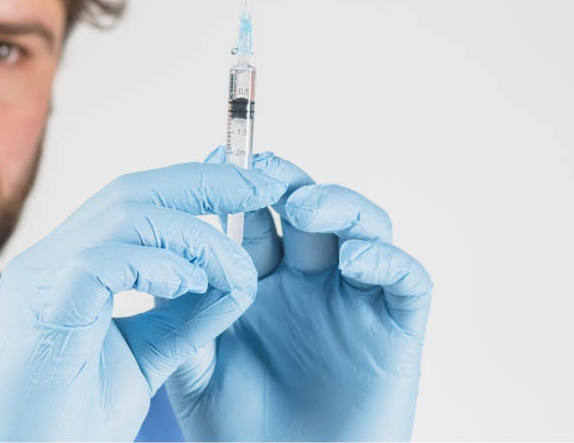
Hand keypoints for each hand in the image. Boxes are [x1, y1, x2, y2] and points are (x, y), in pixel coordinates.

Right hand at [0, 160, 287, 440]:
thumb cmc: (69, 422)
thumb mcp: (145, 357)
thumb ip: (184, 316)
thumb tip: (239, 277)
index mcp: (68, 267)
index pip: (131, 202)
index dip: (190, 185)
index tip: (248, 185)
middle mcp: (49, 260)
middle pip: (129, 192)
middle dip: (202, 183)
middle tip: (262, 187)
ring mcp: (41, 278)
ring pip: (124, 217)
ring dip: (193, 236)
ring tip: (235, 268)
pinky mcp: (44, 306)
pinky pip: (106, 261)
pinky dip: (157, 265)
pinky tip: (189, 285)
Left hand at [165, 147, 432, 440]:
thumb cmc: (235, 433)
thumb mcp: (194, 367)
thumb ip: (183, 312)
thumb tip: (166, 250)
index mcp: (259, 280)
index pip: (255, 212)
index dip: (239, 181)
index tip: (215, 157)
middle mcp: (309, 282)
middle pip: (310, 205)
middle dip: (288, 179)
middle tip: (263, 173)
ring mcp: (354, 302)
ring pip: (364, 227)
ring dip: (339, 205)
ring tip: (304, 209)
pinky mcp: (395, 332)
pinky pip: (407, 280)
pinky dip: (386, 260)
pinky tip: (353, 263)